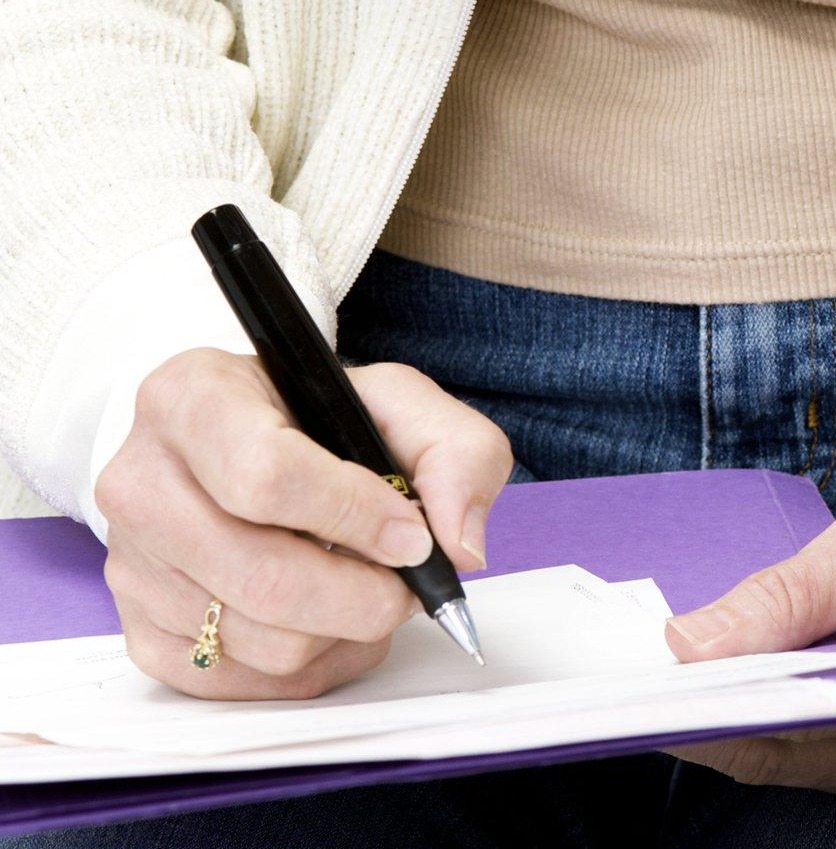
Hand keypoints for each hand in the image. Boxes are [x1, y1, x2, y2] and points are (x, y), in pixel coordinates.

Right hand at [97, 349, 510, 699]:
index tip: (411, 536)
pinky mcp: (138, 628)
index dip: (355, 517)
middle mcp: (139, 481)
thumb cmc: (319, 421)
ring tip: (366, 591)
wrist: (248, 445)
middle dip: (363, 596)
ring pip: (260, 642)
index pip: (266, 478)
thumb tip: (458, 545)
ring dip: (342, 632)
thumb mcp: (401, 403)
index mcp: (191, 399)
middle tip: (405, 584)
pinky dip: (308, 666)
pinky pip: (238, 682)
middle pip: (262, 578)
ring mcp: (130, 562)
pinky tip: (329, 623)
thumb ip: (456, 454)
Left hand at [663, 480, 835, 808]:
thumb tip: (688, 644)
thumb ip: (783, 597)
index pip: (817, 729)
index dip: (728, 718)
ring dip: (745, 722)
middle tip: (648, 681)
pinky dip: (778, 723)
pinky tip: (744, 683)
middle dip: (722, 720)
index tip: (656, 695)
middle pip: (799, 758)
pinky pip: (820, 757)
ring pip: (801, 764)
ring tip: (688, 676)